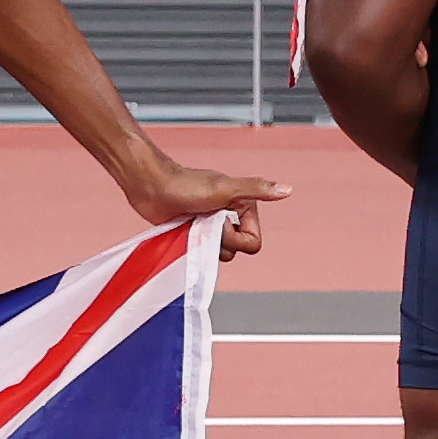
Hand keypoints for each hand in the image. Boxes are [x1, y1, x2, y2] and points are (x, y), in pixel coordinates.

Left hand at [120, 143, 287, 250]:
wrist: (150, 186)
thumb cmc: (185, 184)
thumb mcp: (224, 188)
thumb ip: (255, 189)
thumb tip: (286, 189)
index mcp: (244, 207)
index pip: (252, 242)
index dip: (234, 237)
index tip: (218, 221)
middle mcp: (231, 218)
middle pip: (237, 250)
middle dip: (219, 240)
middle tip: (202, 220)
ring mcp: (213, 227)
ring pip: (219, 254)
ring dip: (205, 243)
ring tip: (192, 224)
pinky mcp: (196, 234)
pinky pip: (203, 252)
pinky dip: (194, 246)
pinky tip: (184, 230)